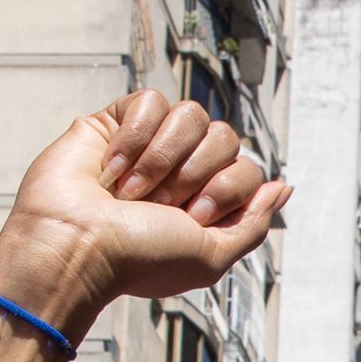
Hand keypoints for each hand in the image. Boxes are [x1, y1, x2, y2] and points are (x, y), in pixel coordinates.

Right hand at [0, 90, 290, 338]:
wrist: (78, 245)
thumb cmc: (138, 259)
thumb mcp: (212, 257)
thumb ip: (254, 224)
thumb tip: (282, 188)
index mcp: (206, 203)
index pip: (246, 169)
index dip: (226, 189)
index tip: (191, 217)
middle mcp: (181, 171)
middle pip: (224, 137)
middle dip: (195, 174)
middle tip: (160, 205)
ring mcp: (149, 145)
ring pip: (190, 115)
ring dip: (163, 158)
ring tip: (133, 191)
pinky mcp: (116, 122)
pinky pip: (150, 102)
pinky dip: (134, 137)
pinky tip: (112, 167)